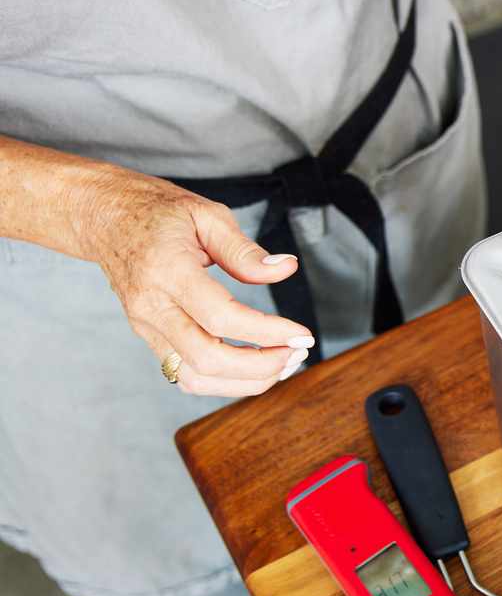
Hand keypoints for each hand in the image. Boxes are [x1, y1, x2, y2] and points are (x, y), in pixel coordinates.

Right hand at [76, 168, 314, 396]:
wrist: (105, 219)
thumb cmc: (157, 213)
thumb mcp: (206, 215)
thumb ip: (245, 249)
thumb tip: (285, 269)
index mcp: (167, 272)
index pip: (221, 318)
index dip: (267, 332)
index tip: (302, 333)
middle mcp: (151, 307)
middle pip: (207, 358)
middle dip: (261, 365)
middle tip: (298, 352)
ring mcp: (145, 327)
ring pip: (194, 377)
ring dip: (245, 381)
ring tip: (283, 364)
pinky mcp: (148, 337)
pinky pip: (185, 375)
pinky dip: (224, 382)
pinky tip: (255, 368)